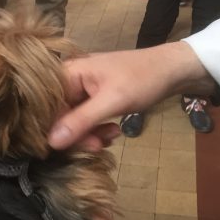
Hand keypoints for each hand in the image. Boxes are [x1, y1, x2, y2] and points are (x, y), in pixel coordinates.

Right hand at [48, 42, 214, 149]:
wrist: (172, 70)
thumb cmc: (142, 79)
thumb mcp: (112, 101)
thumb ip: (81, 120)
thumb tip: (51, 142)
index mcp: (69, 71)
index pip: (47, 105)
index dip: (53, 128)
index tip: (65, 148)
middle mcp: (71, 78)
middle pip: (59, 114)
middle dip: (77, 134)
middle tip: (97, 146)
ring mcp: (84, 88)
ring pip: (74, 119)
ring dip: (90, 134)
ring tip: (110, 137)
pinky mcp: (96, 98)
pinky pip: (87, 118)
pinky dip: (97, 128)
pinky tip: (113, 132)